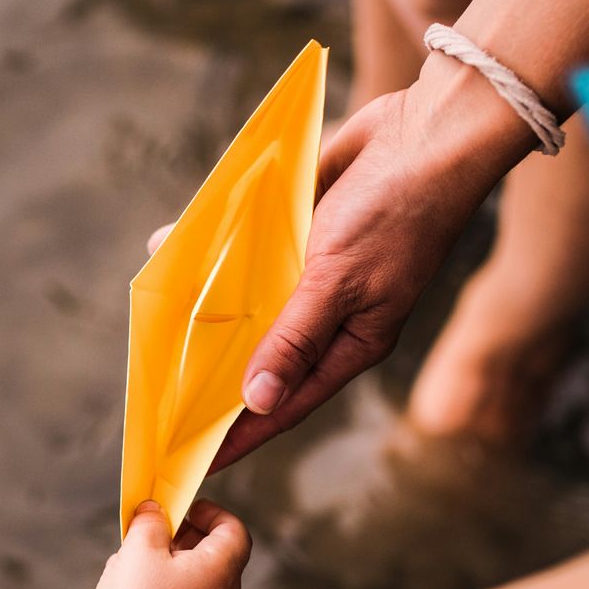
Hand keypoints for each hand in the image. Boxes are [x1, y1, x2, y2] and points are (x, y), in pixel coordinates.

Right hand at [87, 499, 250, 588]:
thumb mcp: (139, 548)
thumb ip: (151, 521)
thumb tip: (154, 511)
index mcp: (221, 571)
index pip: (235, 531)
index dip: (213, 513)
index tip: (186, 509)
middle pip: (216, 556)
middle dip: (186, 539)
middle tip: (156, 533)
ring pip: (197, 582)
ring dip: (171, 566)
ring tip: (136, 566)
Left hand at [204, 60, 532, 469]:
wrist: (430, 131)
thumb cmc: (398, 212)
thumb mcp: (339, 282)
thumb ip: (294, 337)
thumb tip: (256, 399)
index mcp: (352, 341)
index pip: (286, 402)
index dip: (242, 431)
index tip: (197, 458)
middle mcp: (332, 312)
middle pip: (264, 355)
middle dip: (217, 372)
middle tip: (163, 394)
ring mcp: (317, 270)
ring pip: (254, 301)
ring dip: (210, 306)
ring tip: (158, 322)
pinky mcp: (305, 229)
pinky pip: (254, 252)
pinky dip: (221, 252)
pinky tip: (180, 246)